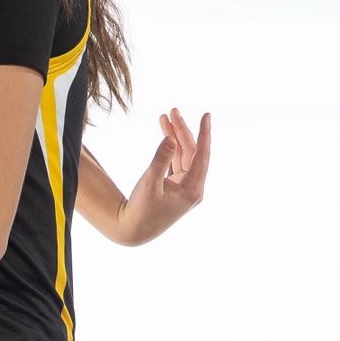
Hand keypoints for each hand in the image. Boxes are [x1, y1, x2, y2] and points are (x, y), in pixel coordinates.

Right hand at [117, 107, 210, 246]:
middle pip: (191, 152)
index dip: (203, 133)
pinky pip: (176, 163)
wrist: (133, 230)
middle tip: (173, 110)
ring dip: (174, 137)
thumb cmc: (141, 209)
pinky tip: (165, 134)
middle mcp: (192, 188)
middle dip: (182, 131)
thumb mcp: (150, 183)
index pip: (201, 155)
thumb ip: (160, 159)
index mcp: (193, 189)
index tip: (206, 115)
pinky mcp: (175, 187)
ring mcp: (184, 187)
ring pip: (182, 156)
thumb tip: (170, 139)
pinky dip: (169, 149)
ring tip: (164, 118)